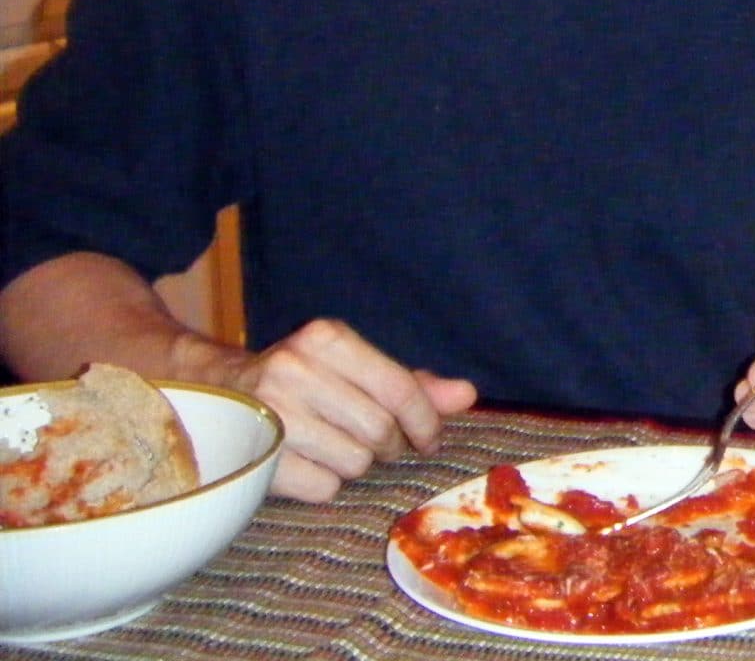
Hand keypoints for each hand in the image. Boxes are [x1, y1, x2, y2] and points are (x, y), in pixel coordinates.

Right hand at [221, 317, 475, 501]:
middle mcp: (295, 368)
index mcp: (326, 338)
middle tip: (379, 446)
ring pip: (354, 462)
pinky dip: (324, 484)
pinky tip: (307, 464)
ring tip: (334, 448)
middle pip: (380, 430)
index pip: (400, 389)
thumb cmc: (305, 382)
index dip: (426, 422)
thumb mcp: (354, 369)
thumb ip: (412, 384)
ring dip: (355, 465)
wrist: (215, 395)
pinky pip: (323, 488)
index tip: (430, 440)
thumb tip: (468, 396)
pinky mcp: (255, 457)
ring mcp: (271, 414)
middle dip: (390, 446)